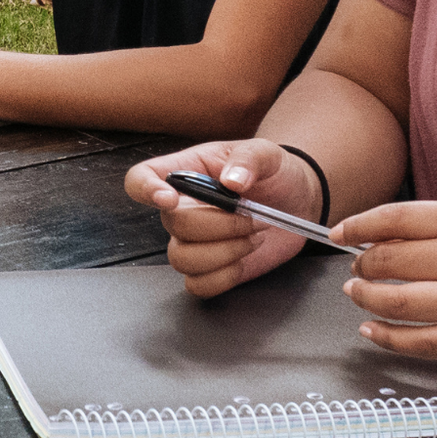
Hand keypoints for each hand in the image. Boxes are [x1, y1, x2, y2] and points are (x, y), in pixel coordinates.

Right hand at [126, 140, 325, 296]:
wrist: (297, 201)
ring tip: (253, 237)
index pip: (139, 179)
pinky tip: (244, 259)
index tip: (170, 198)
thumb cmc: (274, 171)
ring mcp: (192, 242)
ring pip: (182, 260)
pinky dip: (225, 277)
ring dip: (226, 252)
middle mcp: (180, 209)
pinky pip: (198, 285)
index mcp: (185, 173)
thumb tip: (232, 181)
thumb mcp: (266, 152)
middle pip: (175, 225)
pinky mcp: (209, 268)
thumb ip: (248, 159)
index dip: (145, 190)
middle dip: (223, 226)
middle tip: (255, 217)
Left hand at [332, 201, 436, 361]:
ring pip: (398, 301)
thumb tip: (384, 234)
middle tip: (355, 267)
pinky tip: (374, 330)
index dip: (359, 225)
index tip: (339, 232)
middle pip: (391, 259)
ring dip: (367, 297)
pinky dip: (388, 336)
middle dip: (362, 264)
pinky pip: (422, 341)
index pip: (399, 218)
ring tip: (358, 293)